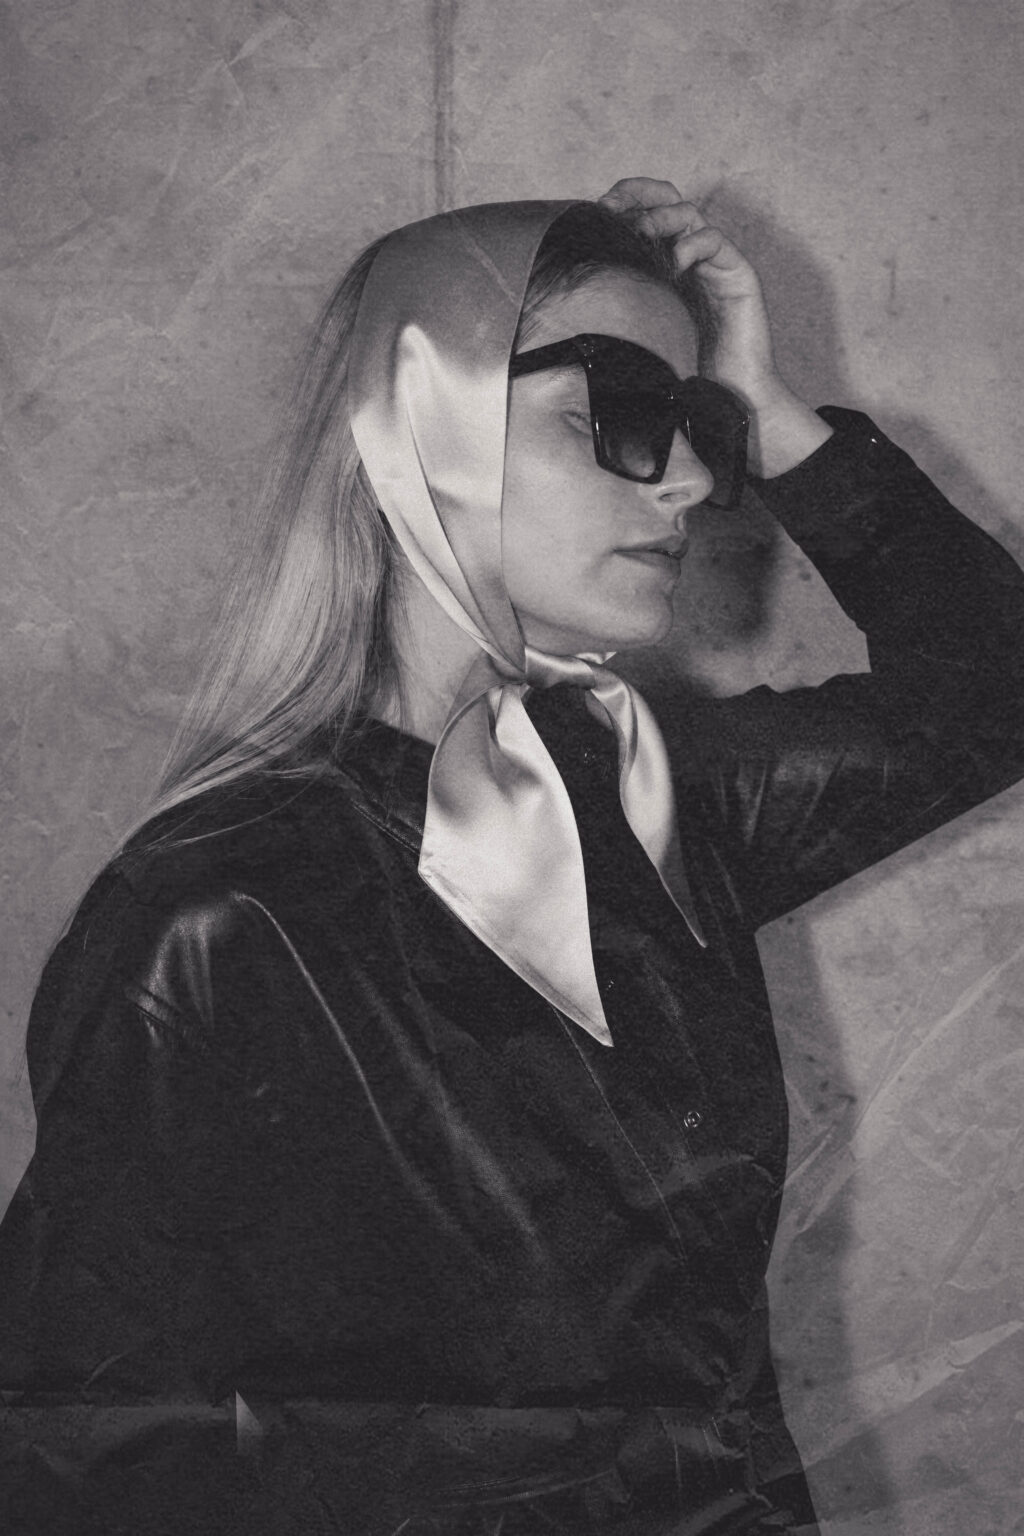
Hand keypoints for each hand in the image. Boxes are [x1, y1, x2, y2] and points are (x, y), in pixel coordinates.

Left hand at [597, 178, 831, 476]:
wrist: (727, 400)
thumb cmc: (683, 374)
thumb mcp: (637, 333)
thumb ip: (616, 309)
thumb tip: (569, 297)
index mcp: (665, 265)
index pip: (644, 213)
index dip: (623, 202)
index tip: (597, 210)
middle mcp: (690, 257)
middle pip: (666, 199)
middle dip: (639, 196)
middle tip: (615, 210)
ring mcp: (715, 264)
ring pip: (689, 213)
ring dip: (661, 217)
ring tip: (644, 236)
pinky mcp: (738, 275)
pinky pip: (715, 241)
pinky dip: (693, 243)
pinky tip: (676, 264)